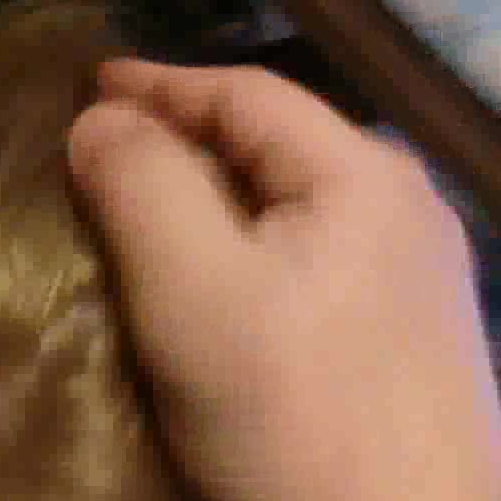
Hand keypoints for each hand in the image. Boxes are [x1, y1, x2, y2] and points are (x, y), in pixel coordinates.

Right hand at [67, 60, 500, 500]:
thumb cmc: (295, 416)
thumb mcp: (194, 292)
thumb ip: (143, 188)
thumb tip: (99, 119)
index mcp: (362, 175)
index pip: (245, 93)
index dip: (158, 84)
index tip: (85, 85)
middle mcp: (404, 208)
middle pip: (273, 144)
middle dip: (184, 138)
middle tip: (104, 152)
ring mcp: (415, 275)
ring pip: (292, 204)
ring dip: (215, 195)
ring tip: (149, 210)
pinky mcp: (408, 336)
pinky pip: (311, 256)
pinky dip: (249, 246)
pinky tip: (222, 280)